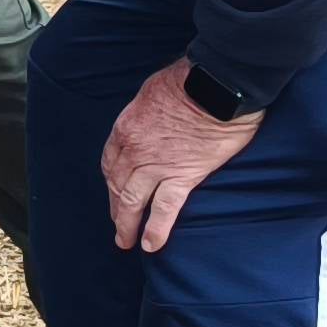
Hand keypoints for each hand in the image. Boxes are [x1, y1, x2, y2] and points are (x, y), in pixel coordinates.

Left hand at [103, 61, 262, 252]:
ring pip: (134, 201)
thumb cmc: (188, 81)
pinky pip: (165, 208)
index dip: (112, 180)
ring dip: (127, 224)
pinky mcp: (183, 176)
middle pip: (118, 185)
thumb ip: (147, 114)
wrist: (215, 86)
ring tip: (126, 242)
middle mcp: (134, 150)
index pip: (111, 162)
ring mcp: (156, 165)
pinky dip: (157, 228)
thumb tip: (154, 122)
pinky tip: (151, 245)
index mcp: (125, 128)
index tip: (114, 190)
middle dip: (115, 207)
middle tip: (116, 225)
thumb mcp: (151, 92)